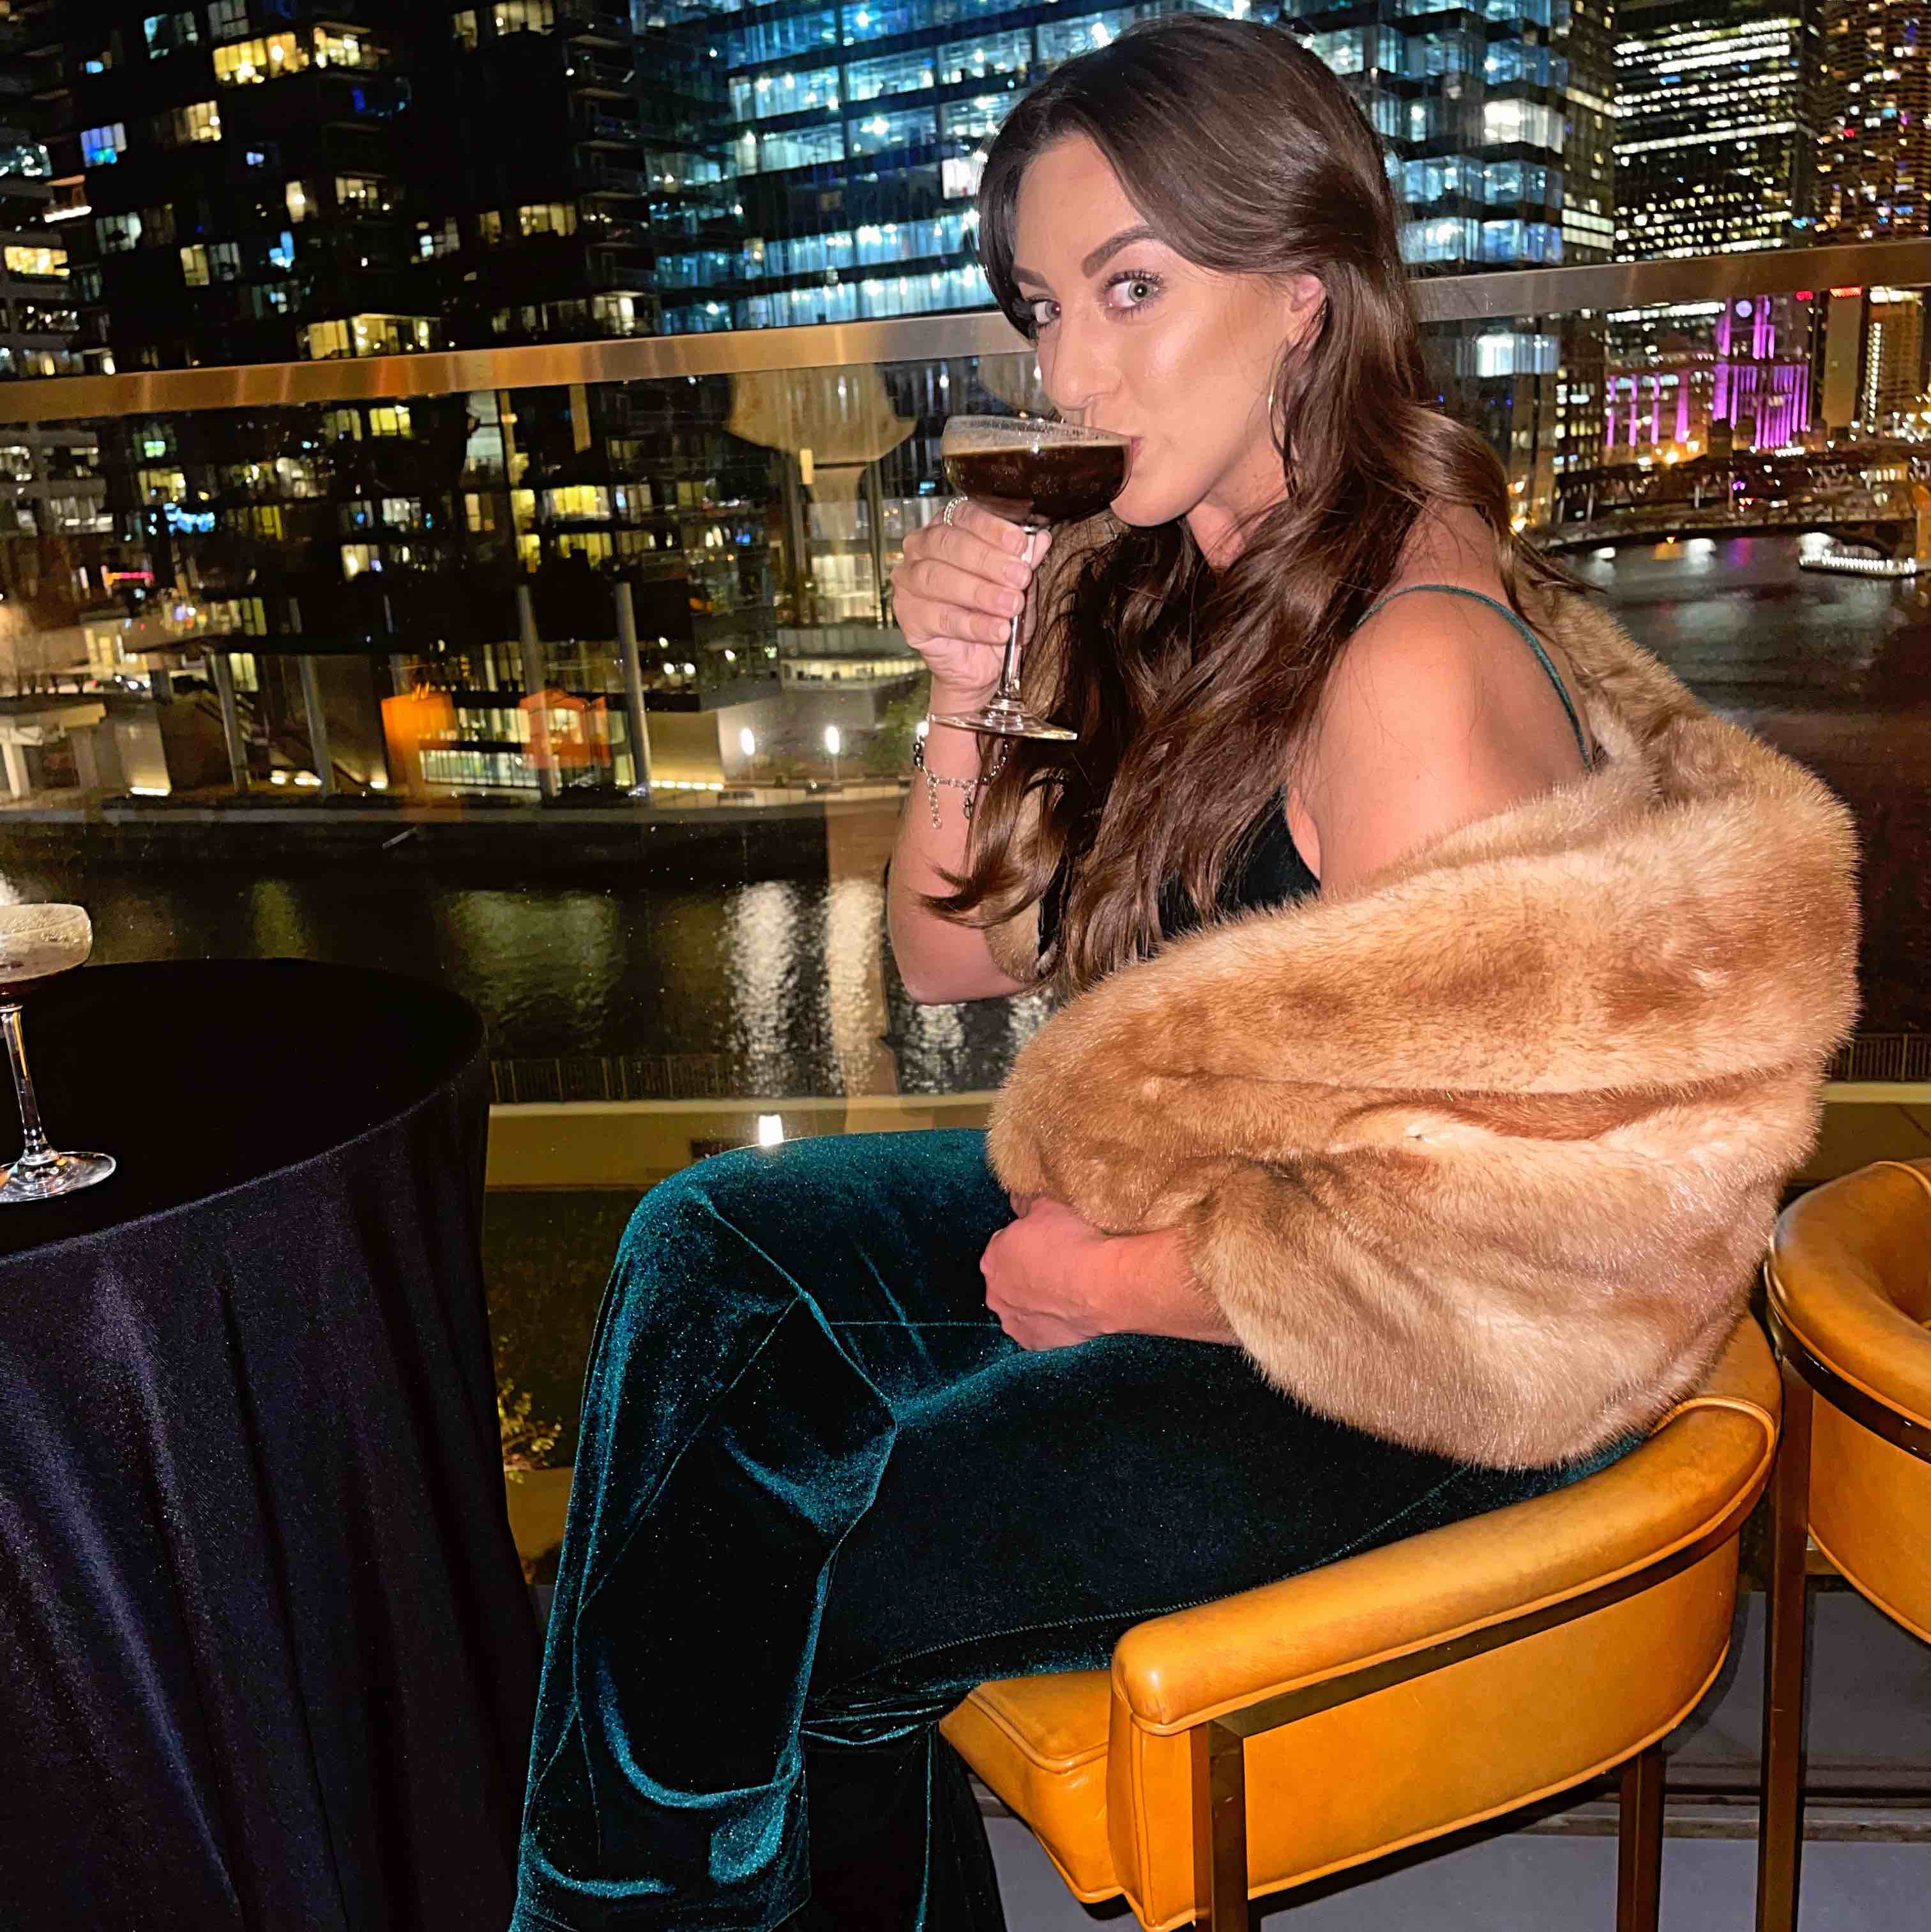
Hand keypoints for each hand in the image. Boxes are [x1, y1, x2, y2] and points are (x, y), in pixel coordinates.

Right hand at [891, 501, 1052, 705]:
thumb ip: (1025, 562)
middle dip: (987, 560)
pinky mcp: (909, 617)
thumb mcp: (1018, 586)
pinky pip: (941, 617)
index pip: (964, 514)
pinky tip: (998, 630)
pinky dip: (973, 625)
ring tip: (1011, 606)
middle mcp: (922, 549)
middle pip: (947, 543)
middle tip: (1019, 576)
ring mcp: (909, 582)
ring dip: (981, 592)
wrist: (982, 664)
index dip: (991, 527)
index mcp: (948, 528)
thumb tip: (1040, 539)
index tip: (1019, 542)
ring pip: (938, 578)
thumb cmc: (996, 615)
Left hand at [981, 1197, 1237, 1350]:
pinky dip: (1048, 1322)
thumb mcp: (1048, 1206)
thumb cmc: (1074, 1242)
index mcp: (993, 1256)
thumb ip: (1025, 1203)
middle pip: (1009, 1278)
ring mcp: (1013, 1321)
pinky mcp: (1033, 1342)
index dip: (1027, 1243)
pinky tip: (1068, 1311)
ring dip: (1036, 1300)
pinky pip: (1037, 1330)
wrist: (1101, 1284)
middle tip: (1058, 1266)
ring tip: (1066, 1290)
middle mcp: (995, 1291)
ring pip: (1021, 1306)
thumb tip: (1016, 1198)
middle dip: (1026, 1272)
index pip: (1004, 1245)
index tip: (1048, 1243)